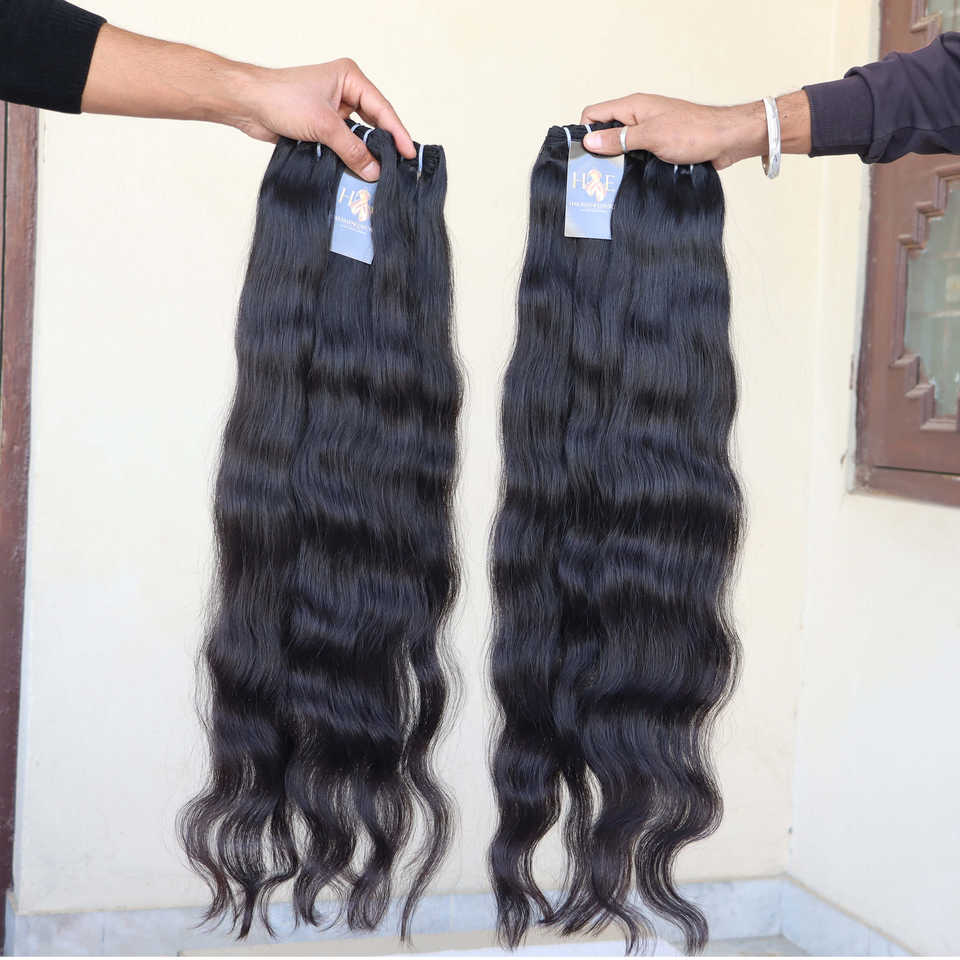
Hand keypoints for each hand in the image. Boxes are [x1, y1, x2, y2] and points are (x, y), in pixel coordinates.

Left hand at [235, 58, 415, 179]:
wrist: (248, 104)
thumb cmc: (280, 97)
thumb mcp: (323, 125)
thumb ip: (351, 149)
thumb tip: (374, 170)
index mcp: (350, 78)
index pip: (382, 109)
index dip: (397, 133)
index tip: (409, 154)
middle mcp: (345, 93)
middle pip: (374, 124)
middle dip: (384, 146)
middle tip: (400, 168)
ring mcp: (334, 111)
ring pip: (358, 137)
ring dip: (365, 155)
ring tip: (381, 175)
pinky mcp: (323, 128)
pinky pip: (343, 147)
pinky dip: (350, 159)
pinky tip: (358, 174)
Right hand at [579, 92, 808, 169]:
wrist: (728, 140)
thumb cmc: (695, 132)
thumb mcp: (651, 136)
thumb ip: (618, 139)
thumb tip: (589, 141)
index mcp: (633, 106)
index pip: (595, 113)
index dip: (585, 131)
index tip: (582, 156)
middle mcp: (639, 117)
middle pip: (606, 132)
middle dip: (598, 151)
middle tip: (593, 176)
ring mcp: (650, 132)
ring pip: (621, 147)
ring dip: (615, 163)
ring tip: (608, 183)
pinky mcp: (659, 147)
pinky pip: (637, 156)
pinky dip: (631, 167)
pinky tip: (629, 182)